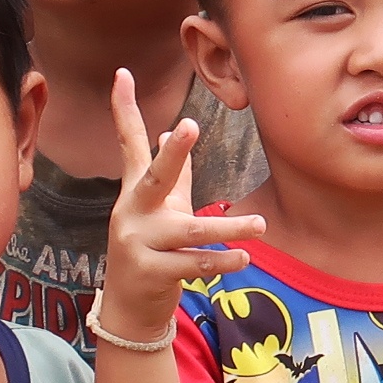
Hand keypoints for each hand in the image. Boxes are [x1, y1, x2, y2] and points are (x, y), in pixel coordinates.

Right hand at [104, 71, 264, 334]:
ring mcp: (139, 244)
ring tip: (260, 224)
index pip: (129, 143)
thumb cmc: (150, 250)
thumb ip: (169, 175)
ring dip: (227, 228)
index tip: (122, 73)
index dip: (124, 109)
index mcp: (135, 192)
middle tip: (187, 125)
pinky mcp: (150, 273)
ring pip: (189, 232)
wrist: (128, 309)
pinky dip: (220, 261)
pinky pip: (193, 265)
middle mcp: (132, 213)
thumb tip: (163, 131)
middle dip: (172, 153)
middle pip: (153, 177)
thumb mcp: (159, 210)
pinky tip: (243, 257)